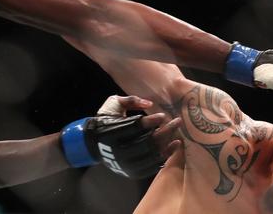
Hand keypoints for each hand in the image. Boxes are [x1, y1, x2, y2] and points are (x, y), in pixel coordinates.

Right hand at [60, 95, 180, 178]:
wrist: (94, 144)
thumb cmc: (106, 119)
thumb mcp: (114, 104)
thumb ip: (131, 100)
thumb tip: (149, 103)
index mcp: (111, 133)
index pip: (135, 127)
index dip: (151, 121)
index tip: (163, 115)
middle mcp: (118, 151)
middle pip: (147, 142)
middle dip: (165, 131)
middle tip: (177, 121)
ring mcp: (126, 164)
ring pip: (151, 155)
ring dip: (167, 143)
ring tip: (177, 133)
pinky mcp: (132, 172)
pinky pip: (153, 165)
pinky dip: (165, 155)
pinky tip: (174, 145)